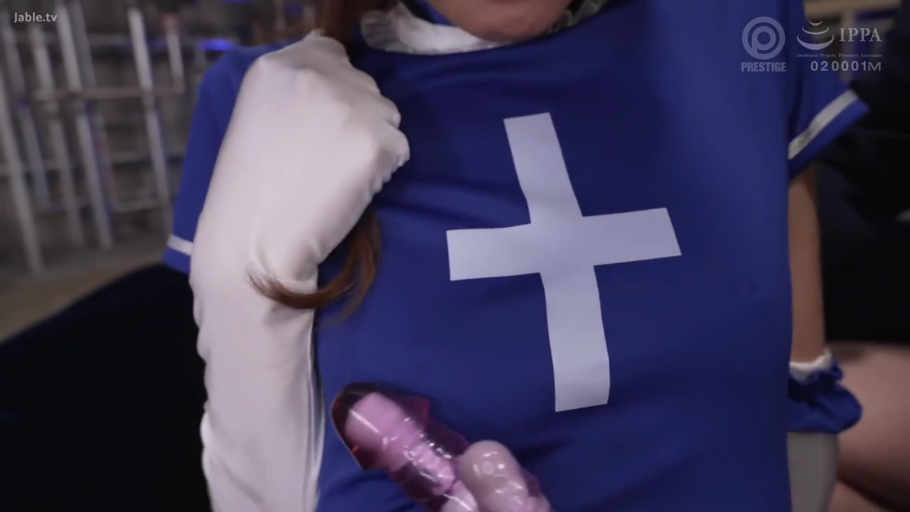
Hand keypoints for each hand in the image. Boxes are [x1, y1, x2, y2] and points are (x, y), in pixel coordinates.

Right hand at [193, 33, 408, 287]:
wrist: (254, 246)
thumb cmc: (250, 193)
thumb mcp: (258, 118)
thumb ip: (297, 91)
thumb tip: (340, 75)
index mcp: (277, 67)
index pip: (330, 52)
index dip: (333, 89)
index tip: (320, 124)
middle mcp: (315, 76)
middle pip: (363, 85)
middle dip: (354, 118)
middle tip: (323, 160)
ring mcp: (350, 107)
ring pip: (386, 115)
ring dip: (372, 142)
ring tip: (334, 176)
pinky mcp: (377, 142)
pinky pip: (399, 149)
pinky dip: (383, 171)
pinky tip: (350, 190)